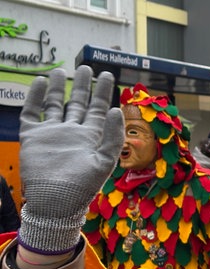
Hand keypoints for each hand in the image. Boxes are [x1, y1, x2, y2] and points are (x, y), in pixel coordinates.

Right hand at [17, 66, 123, 254]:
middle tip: (85, 67)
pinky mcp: (33, 137)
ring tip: (61, 71)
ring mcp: (53, 133)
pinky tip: (41, 82)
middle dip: (83, 86)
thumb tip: (117, 110)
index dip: (104, 92)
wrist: (55, 201)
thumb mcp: (105, 161)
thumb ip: (113, 136)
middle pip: (79, 103)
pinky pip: (33, 113)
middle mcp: (73, 132)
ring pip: (56, 105)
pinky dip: (36, 97)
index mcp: (92, 137)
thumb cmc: (83, 186)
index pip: (100, 109)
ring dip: (59, 88)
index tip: (108, 74)